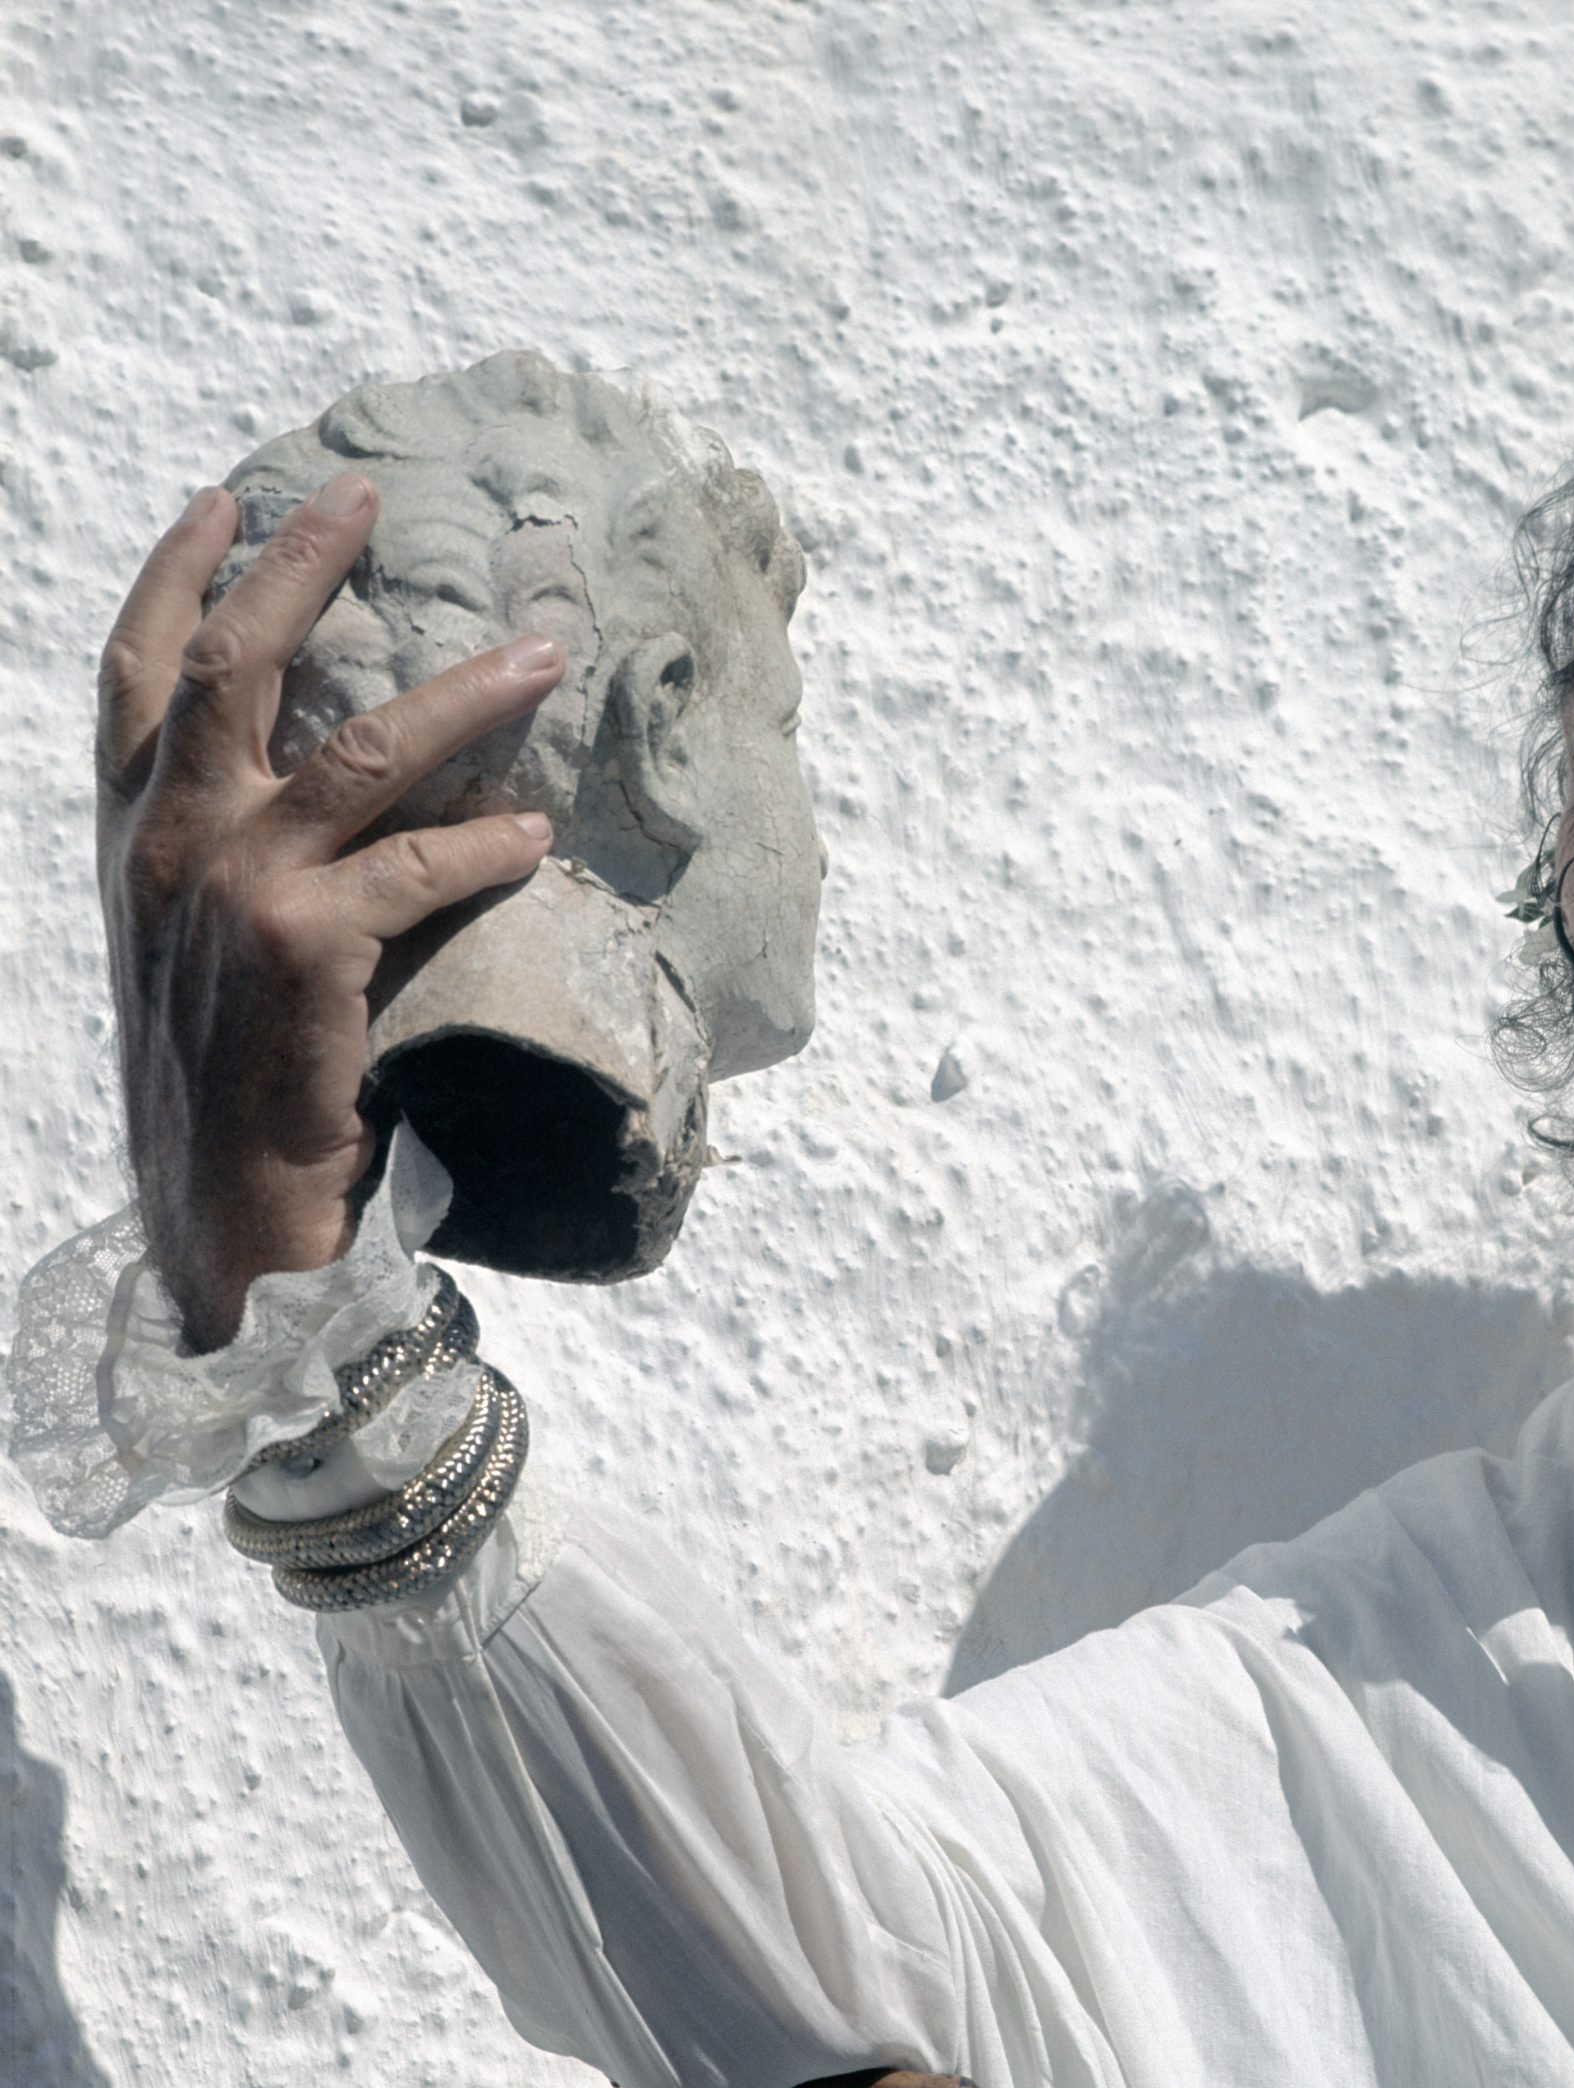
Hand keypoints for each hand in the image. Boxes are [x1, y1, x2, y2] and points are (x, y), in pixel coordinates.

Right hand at [97, 474, 565, 1350]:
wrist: (220, 1211)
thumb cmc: (227, 1083)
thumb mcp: (195, 949)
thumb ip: (227, 859)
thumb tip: (309, 792)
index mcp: (131, 836)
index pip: (134, 673)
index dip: (177, 575)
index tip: (229, 499)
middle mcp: (166, 843)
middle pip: (235, 662)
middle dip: (302, 563)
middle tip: (367, 492)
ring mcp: (232, 890)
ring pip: (361, 748)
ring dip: (465, 691)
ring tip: (545, 650)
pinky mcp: (304, 948)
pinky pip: (421, 867)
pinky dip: (488, 848)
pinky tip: (541, 840)